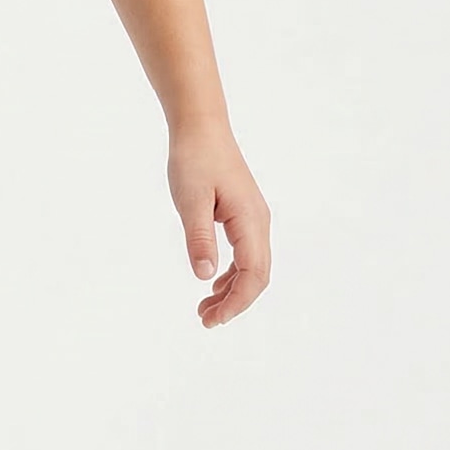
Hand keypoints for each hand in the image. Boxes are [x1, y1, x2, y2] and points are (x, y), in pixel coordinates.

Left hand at [167, 119, 270, 327]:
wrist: (201, 128)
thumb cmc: (194, 159)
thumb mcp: (190, 201)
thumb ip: (199, 238)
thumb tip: (204, 277)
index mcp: (250, 221)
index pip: (253, 275)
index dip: (237, 302)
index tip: (213, 319)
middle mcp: (259, 223)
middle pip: (257, 276)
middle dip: (235, 303)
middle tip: (205, 321)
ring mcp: (253, 219)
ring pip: (252, 267)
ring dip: (232, 291)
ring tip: (204, 309)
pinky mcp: (243, 216)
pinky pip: (244, 254)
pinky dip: (230, 275)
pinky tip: (212, 285)